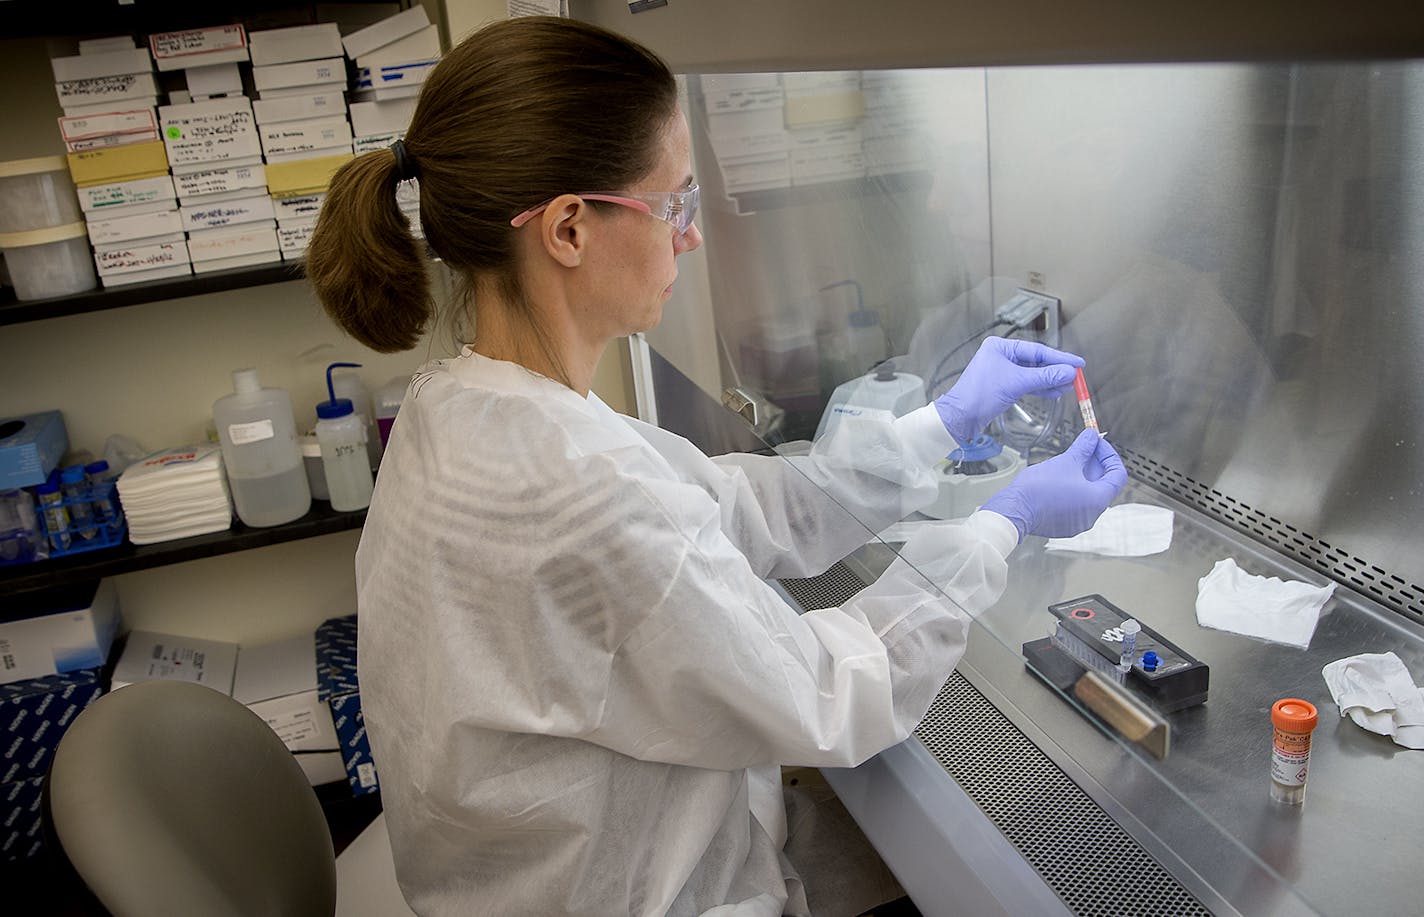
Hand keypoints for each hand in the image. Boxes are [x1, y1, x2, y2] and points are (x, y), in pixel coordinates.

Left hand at [933, 337, 1082, 444]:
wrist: (961, 417)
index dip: (1059, 357)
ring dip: (1051, 380)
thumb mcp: (1016, 383)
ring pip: (1033, 374)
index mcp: (1000, 347)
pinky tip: (1055, 391)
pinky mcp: (1004, 385)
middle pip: (1036, 361)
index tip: (1077, 363)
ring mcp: (1002, 371)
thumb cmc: (978, 395)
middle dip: (1056, 370)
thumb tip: (1068, 372)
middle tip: (1076, 376)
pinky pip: (1027, 384)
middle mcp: (1001, 355)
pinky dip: (1041, 388)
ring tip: (1069, 385)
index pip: (1037, 350)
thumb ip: (1045, 377)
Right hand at [981, 429, 1127, 540]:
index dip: (1109, 455)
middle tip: (1083, 449)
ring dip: (1082, 478)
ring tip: (1068, 464)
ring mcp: (1078, 522)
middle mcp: (1092, 515)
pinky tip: (1059, 481)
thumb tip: (1091, 437)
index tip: (1097, 444)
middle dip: (1094, 464)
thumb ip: (1084, 448)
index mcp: (1098, 500)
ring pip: (1087, 495)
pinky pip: (1074, 505)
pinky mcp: (1064, 526)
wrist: (1015, 509)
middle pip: (1102, 485)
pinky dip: (1072, 492)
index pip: (1117, 474)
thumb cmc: (1039, 490)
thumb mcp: (1066, 461)